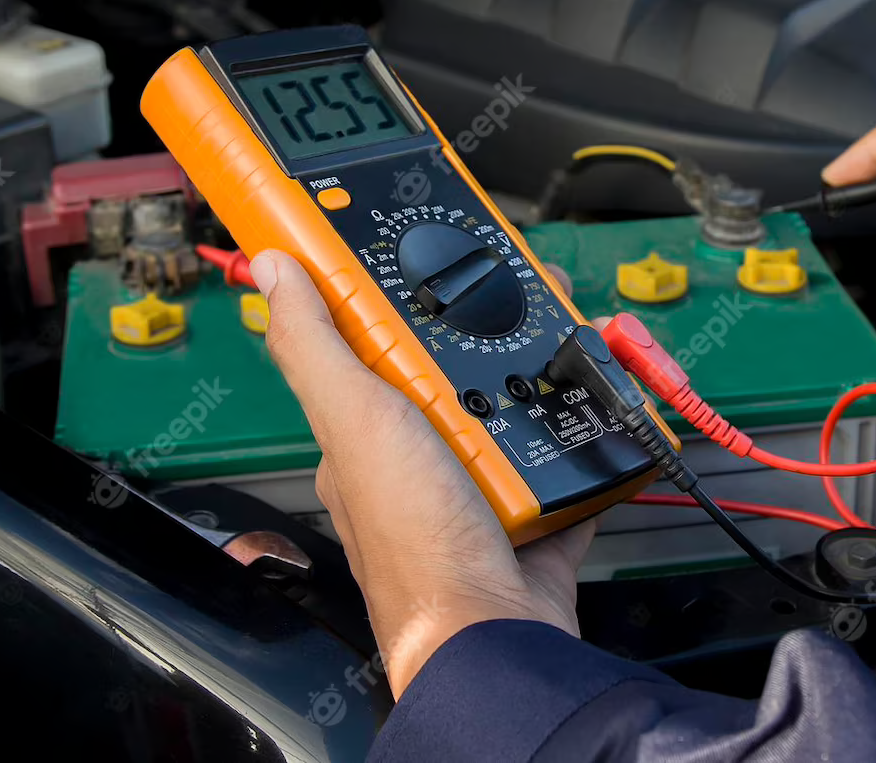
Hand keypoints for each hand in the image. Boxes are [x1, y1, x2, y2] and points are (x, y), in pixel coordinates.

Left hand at [249, 250, 592, 697]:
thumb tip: (275, 269)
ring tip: (571, 341)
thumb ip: (316, 344)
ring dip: (549, 372)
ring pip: (518, 400)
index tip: (432, 242)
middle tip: (531, 288)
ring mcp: (478, 484)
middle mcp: (419, 454)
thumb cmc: (415, 542)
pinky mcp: (534, 511)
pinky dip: (587, 433)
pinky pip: (565, 456)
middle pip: (459, 361)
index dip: (403, 288)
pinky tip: (600, 403)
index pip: (377, 336)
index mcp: (367, 427)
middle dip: (497, 323)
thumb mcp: (356, 420)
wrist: (496, 632)